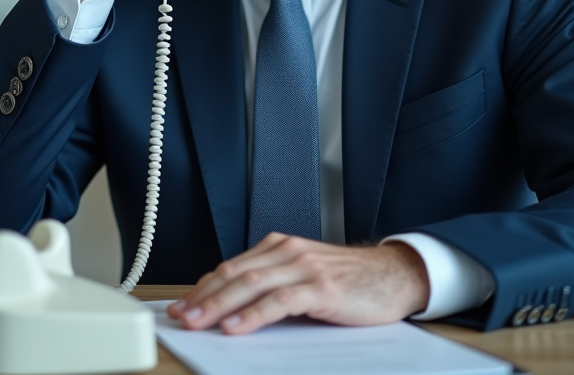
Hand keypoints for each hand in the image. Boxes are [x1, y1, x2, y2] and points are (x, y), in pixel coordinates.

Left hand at [165, 233, 429, 334]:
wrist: (394, 275)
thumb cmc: (350, 281)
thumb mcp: (305, 275)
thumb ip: (273, 284)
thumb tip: (232, 309)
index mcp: (280, 247)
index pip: (231, 267)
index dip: (202, 287)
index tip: (180, 305)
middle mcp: (288, 251)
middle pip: (234, 274)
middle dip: (202, 297)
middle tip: (179, 317)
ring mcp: (305, 267)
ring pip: (251, 285)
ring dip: (219, 306)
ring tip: (198, 323)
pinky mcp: (321, 287)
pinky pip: (279, 301)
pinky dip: (253, 315)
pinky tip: (236, 327)